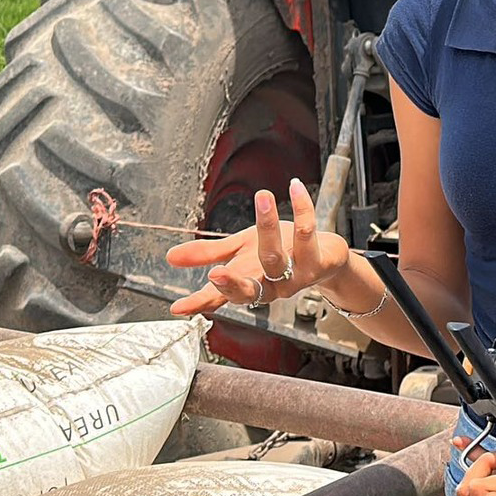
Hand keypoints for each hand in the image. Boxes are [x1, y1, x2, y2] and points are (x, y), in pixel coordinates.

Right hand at [166, 179, 349, 314]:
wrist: (325, 256)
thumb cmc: (280, 252)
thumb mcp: (239, 251)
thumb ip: (207, 255)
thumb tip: (170, 257)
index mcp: (249, 284)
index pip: (222, 298)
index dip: (201, 302)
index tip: (178, 307)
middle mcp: (271, 285)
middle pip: (251, 289)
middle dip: (233, 284)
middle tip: (215, 274)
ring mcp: (295, 276)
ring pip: (276, 258)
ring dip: (268, 226)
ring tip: (261, 197)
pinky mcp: (318, 262)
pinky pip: (307, 234)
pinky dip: (303, 209)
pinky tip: (295, 189)